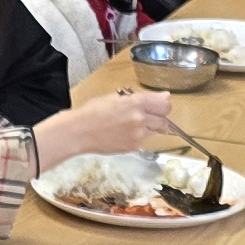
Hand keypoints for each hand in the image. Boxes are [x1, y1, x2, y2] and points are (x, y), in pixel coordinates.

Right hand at [35, 90, 173, 168]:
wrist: (79, 132)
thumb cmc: (93, 111)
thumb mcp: (115, 98)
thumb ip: (140, 98)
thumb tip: (162, 97)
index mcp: (135, 103)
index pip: (164, 104)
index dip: (164, 104)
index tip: (160, 104)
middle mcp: (140, 119)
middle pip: (164, 119)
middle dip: (160, 117)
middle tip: (149, 116)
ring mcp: (138, 135)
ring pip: (156, 131)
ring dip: (150, 127)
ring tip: (132, 125)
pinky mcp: (134, 147)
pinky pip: (144, 140)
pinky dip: (139, 136)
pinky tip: (124, 133)